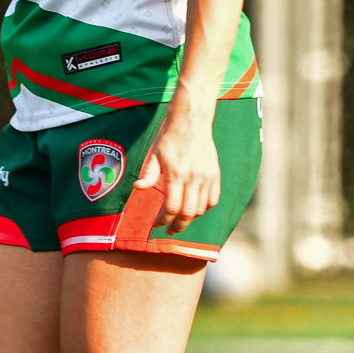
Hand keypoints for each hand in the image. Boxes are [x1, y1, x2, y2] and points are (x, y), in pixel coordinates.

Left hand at [135, 108, 220, 233]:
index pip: (171, 207)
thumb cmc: (170, 137)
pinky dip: (204, 209)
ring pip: (201, 209)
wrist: (191, 121)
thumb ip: (149, 173)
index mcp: (176, 174)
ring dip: (190, 219)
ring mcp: (207, 177)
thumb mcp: (155, 153)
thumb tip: (138, 188)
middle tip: (169, 231)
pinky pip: (213, 200)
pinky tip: (195, 210)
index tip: (156, 224)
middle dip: (177, 226)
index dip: (163, 220)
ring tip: (180, 221)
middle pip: (188, 213)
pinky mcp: (215, 174)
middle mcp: (194, 178)